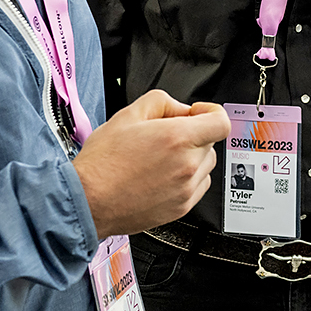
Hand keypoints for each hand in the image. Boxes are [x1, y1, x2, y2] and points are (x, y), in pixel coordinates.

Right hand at [73, 90, 230, 237]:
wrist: (89, 201)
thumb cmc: (102, 164)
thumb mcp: (128, 115)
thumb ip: (162, 102)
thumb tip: (180, 109)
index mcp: (178, 139)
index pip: (221, 122)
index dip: (212, 113)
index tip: (199, 113)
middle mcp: (187, 165)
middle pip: (211, 142)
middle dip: (193, 134)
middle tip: (166, 135)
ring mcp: (186, 189)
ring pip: (206, 165)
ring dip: (192, 157)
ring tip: (161, 158)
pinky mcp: (181, 208)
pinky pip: (198, 186)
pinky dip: (187, 178)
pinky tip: (162, 175)